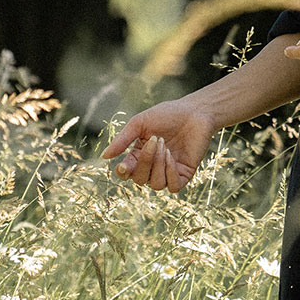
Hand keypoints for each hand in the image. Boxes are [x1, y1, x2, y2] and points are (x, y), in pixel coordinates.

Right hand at [101, 99, 216, 193]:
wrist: (194, 112)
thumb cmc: (167, 114)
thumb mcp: (140, 123)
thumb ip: (122, 140)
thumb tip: (104, 156)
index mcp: (138, 154)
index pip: (125, 172)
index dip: (122, 172)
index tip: (123, 164)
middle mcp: (152, 166)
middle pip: (139, 180)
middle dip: (145, 161)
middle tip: (156, 140)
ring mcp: (168, 172)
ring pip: (155, 185)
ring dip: (158, 165)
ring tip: (165, 146)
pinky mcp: (184, 175)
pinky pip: (172, 187)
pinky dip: (170, 173)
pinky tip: (172, 156)